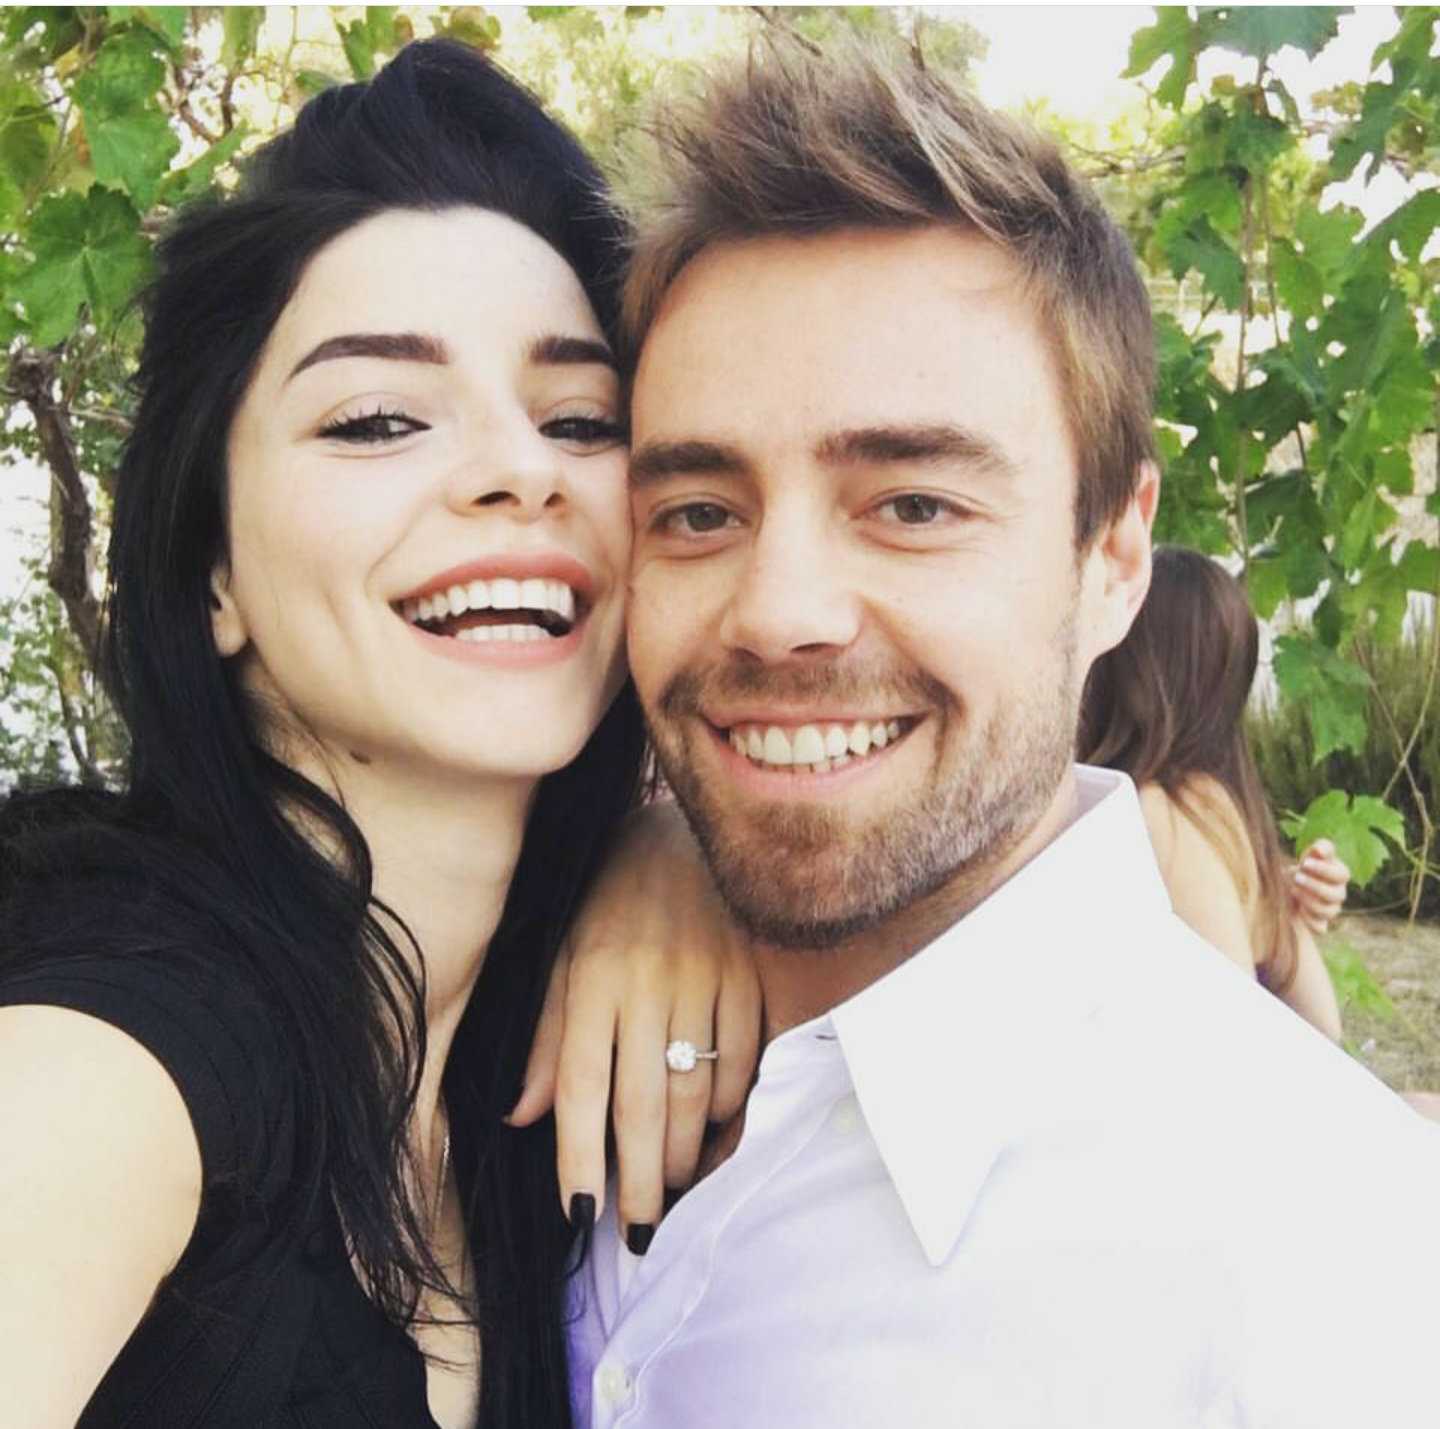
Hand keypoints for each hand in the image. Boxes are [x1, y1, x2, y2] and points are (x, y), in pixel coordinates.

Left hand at [507, 800, 759, 1249]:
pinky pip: (742, 1057)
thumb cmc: (610, 902)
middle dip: (639, 1180)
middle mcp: (646, 983)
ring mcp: (702, 978)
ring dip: (684, 1152)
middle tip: (638, 1232)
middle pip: (640, 1104)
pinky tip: (713, 1126)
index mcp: (592, 978)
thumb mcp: (563, 957)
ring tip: (673, 1185)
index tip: (578, 1212)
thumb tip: (521, 1117)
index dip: (577, 1156)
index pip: (581, 1086)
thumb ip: (548, 1037)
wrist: (680, 832)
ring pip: (694, 1090)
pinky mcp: (747, 973)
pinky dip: (728, 1103)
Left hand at [1289, 839, 1349, 934]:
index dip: (1324, 870)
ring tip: (1293, 889)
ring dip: (1309, 901)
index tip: (1304, 863)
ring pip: (1328, 911)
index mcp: (1340, 876)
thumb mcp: (1312, 854)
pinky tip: (1297, 909)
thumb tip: (1320, 850)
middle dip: (1315, 886)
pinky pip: (1320, 928)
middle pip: (1337, 895)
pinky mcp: (1319, 923)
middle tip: (1296, 877)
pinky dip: (1308, 920)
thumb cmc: (1306, 867)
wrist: (1292, 886)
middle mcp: (1338, 894)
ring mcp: (1330, 910)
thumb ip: (1321, 848)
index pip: (1342, 875)